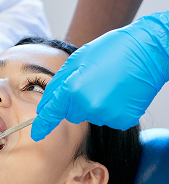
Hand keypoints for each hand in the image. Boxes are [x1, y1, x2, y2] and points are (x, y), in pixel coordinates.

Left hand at [32, 13, 168, 140]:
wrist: (147, 51)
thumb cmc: (111, 50)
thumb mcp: (77, 60)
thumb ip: (59, 84)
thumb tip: (46, 104)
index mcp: (72, 89)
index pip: (53, 112)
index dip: (43, 124)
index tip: (36, 134)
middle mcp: (87, 106)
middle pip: (72, 114)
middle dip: (76, 102)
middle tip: (92, 82)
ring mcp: (106, 115)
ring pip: (91, 115)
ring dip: (95, 103)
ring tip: (109, 84)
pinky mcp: (122, 120)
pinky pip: (108, 118)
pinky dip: (112, 108)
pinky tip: (120, 93)